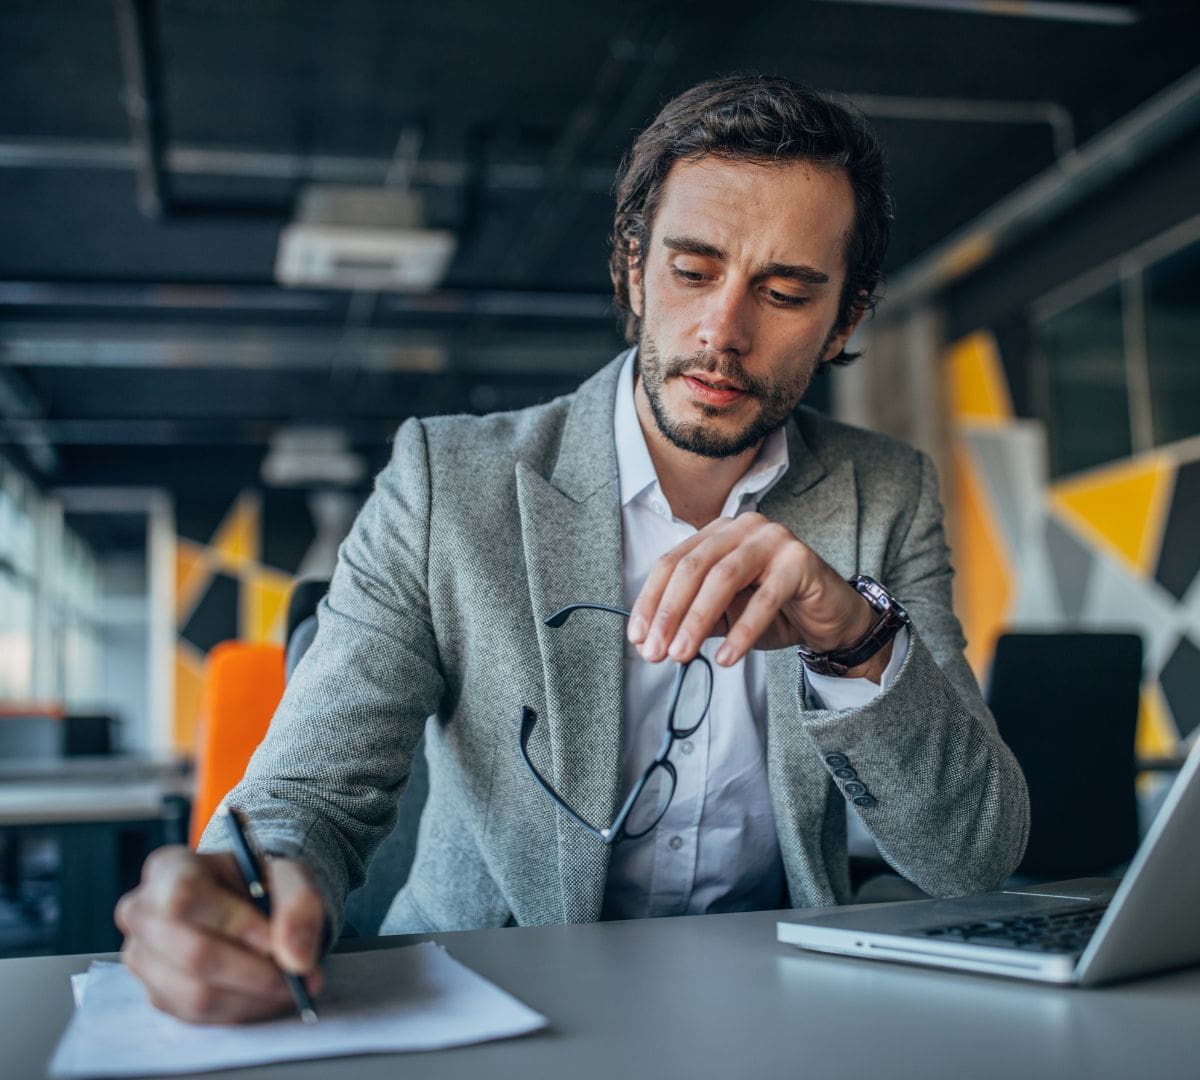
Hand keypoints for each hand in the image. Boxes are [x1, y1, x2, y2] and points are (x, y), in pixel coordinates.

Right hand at [115, 846, 325, 1023]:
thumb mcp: (290, 877)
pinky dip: (243, 1008)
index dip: (233, 922)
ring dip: (254, 995)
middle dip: (254, 970)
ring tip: (292, 984)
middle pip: (193, 954)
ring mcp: (142, 958)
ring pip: (196, 993)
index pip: (185, 896)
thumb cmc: (262, 885)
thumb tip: (296, 958)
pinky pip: (199, 1015)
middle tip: (299, 973)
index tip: (275, 939)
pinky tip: (268, 994)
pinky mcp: (156, 994)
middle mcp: (142, 912)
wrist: (250, 906)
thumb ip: (299, 904)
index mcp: (168, 868)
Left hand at [627, 513, 882, 675]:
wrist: (831, 617)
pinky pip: (764, 599)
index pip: (672, 563)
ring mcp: (772, 538)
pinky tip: (726, 657)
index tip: (638, 638)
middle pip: (692, 567)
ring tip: (681, 655)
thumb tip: (652, 639)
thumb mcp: (724, 615)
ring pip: (722, 578)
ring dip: (696, 620)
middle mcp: (742, 527)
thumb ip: (692, 618)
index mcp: (717, 534)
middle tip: (655, 652)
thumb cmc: (774, 611)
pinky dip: (741, 631)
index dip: (651, 601)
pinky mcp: (799, 559)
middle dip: (669, 613)